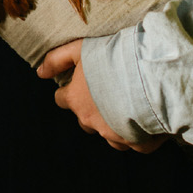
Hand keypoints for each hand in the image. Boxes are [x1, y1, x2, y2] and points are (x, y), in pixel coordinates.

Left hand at [35, 40, 166, 153]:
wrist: (152, 77)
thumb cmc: (115, 59)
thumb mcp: (81, 49)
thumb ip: (57, 59)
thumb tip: (39, 72)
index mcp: (76, 100)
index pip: (62, 99)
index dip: (70, 92)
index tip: (81, 86)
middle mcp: (91, 121)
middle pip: (85, 120)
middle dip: (92, 111)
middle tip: (109, 94)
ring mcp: (114, 135)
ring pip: (109, 135)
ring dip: (114, 125)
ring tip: (130, 107)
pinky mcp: (138, 143)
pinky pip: (135, 142)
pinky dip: (139, 133)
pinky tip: (148, 118)